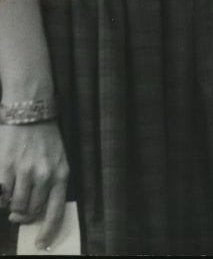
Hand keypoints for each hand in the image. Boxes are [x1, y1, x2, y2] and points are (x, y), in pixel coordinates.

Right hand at [0, 122, 68, 248]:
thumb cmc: (45, 138)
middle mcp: (44, 175)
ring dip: (12, 204)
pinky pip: (1, 195)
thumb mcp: (58, 159)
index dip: (47, 232)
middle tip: (18, 211)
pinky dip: (2, 194)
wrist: (30, 112)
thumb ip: (51, 185)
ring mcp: (24, 172)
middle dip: (24, 215)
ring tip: (12, 192)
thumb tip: (35, 213)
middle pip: (31, 212)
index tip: (40, 244)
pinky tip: (5, 183)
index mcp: (61, 174)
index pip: (56, 212)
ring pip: (16, 206)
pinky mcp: (6, 168)